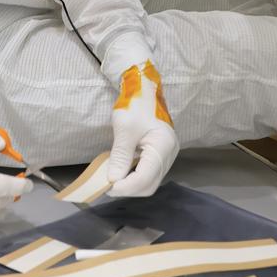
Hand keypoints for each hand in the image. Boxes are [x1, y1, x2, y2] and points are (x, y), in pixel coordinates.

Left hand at [107, 61, 179, 197]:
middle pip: (149, 184)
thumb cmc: (135, 103)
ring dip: (130, 184)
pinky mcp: (161, 153)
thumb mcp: (124, 128)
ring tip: (113, 178)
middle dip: (128, 188)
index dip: (125, 187)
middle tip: (107, 185)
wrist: (144, 87)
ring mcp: (167, 155)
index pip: (144, 179)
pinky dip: (134, 176)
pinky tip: (122, 170)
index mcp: (163, 146)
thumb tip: (112, 180)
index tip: (106, 186)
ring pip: (149, 181)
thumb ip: (120, 156)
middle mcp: (170, 154)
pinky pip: (149, 172)